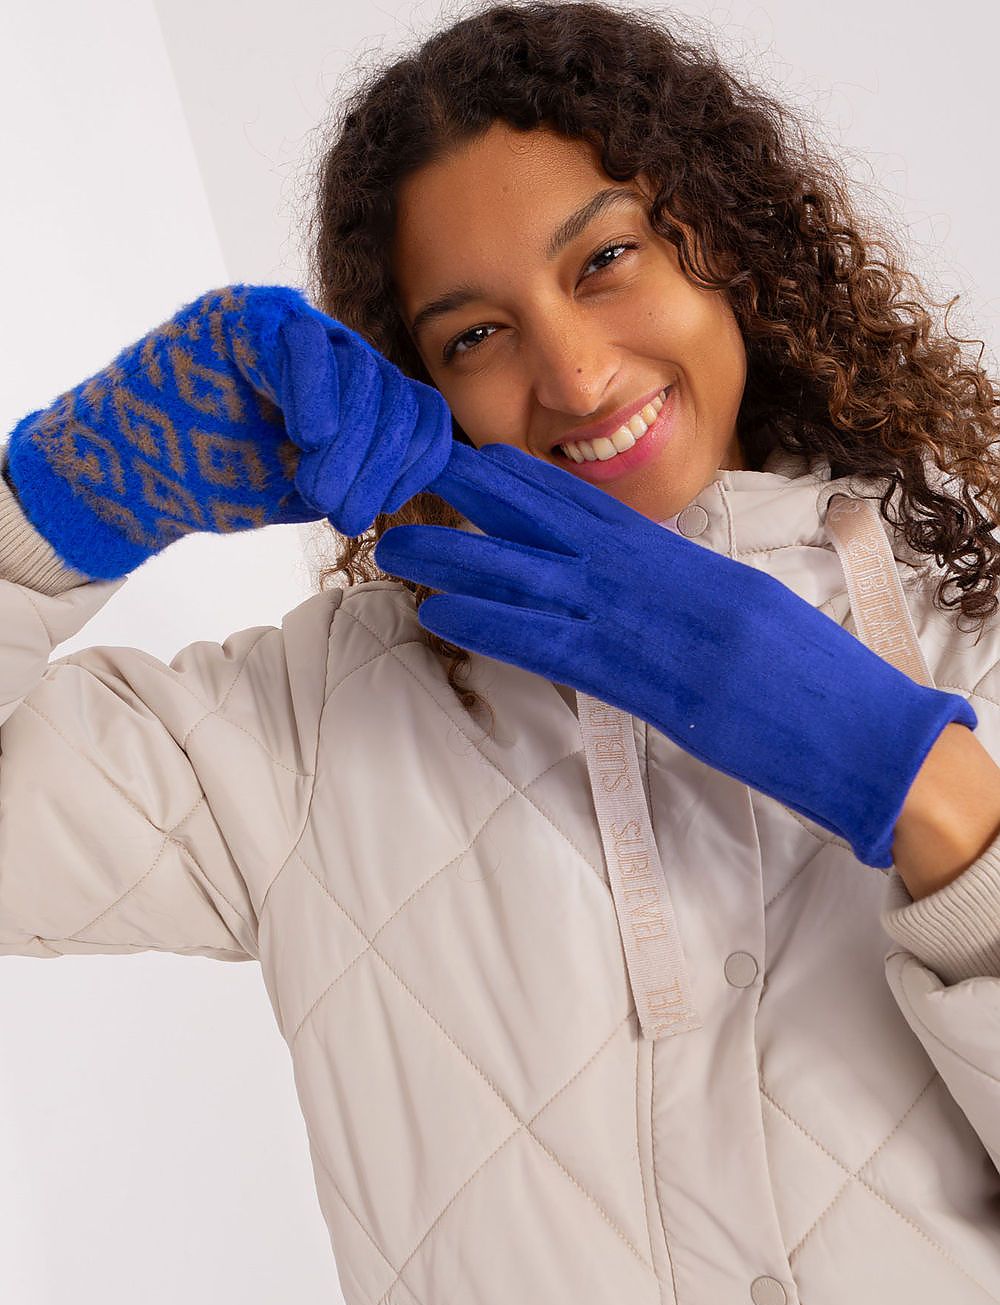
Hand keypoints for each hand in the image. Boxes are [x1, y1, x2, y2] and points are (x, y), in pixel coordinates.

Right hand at [5, 284, 452, 578]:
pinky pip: (297, 342)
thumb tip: (433, 479)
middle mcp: (332, 352)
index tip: (385, 508)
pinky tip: (307, 436)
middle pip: (392, 395)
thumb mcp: (309, 489)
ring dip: (348, 443)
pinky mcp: (241, 315)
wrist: (127, 471)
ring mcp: (288, 327)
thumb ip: (364, 475)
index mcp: (357, 394)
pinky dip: (312, 390)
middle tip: (345, 515)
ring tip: (319, 491)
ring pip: (357, 371)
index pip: (416, 413)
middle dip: (377, 464)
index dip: (414, 461)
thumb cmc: (217, 480)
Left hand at [374, 440, 977, 868]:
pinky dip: (485, 626)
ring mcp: (635, 620)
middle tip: (403, 476)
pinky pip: (541, 643)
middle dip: (467, 498)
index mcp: (670, 553)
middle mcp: (645, 573)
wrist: (847, 719)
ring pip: (525, 575)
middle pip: (539, 521)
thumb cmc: (796, 670)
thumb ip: (673, 589)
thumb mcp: (730, 606)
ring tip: (393, 545)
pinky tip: (437, 614)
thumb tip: (630, 587)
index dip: (516, 479)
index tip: (467, 458)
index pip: (580, 501)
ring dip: (453, 559)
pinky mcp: (630, 676)